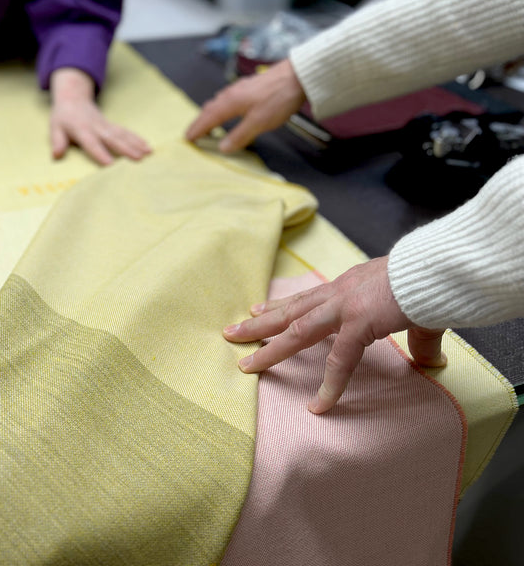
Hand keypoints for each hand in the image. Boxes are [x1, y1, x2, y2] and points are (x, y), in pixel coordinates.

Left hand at [49, 67, 150, 165]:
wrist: (73, 98)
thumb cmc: (63, 117)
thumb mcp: (55, 128)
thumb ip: (57, 142)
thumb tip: (56, 156)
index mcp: (82, 130)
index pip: (92, 144)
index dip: (101, 154)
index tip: (110, 165)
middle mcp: (97, 127)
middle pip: (113, 139)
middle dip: (127, 149)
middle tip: (139, 159)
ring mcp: (106, 125)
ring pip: (123, 134)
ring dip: (137, 143)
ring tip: (149, 153)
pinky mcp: (112, 125)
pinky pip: (126, 132)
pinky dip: (137, 138)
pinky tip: (148, 146)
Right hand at [185, 59, 305, 152]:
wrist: (298, 76)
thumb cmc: (278, 99)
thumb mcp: (258, 122)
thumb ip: (239, 136)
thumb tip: (222, 148)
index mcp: (230, 103)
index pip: (207, 118)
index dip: (197, 129)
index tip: (187, 139)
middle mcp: (231, 94)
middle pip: (210, 109)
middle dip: (200, 122)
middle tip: (193, 133)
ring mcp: (240, 88)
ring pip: (218, 103)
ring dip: (210, 114)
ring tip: (207, 123)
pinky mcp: (250, 86)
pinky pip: (228, 99)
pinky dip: (221, 108)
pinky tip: (228, 109)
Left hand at [222, 257, 446, 413]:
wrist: (442, 269)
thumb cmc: (432, 282)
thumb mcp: (416, 310)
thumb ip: (419, 340)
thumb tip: (432, 363)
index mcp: (349, 285)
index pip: (307, 298)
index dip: (281, 306)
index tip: (258, 311)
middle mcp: (340, 292)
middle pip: (290, 310)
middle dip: (259, 323)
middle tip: (232, 332)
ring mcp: (345, 307)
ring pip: (296, 329)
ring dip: (269, 347)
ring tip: (244, 363)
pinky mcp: (360, 323)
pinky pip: (338, 360)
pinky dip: (329, 385)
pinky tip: (318, 406)